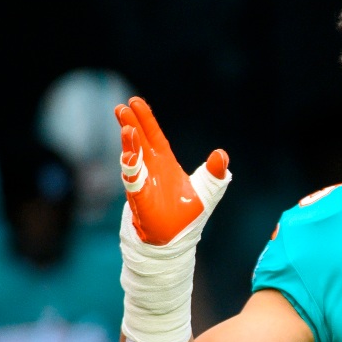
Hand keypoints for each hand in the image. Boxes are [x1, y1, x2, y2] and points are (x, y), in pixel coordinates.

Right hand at [115, 97, 228, 244]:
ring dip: (129, 144)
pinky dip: (131, 169)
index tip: (135, 102)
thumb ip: (216, 172)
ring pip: (133, 159)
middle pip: (139, 142)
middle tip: (120, 107)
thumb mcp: (209, 190)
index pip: (155, 136)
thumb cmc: (189, 215)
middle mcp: (151, 170)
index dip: (146, 120)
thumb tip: (221, 155)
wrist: (177, 240)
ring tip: (127, 127)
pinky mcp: (141, 200)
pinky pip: (134, 182)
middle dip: (130, 124)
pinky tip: (130, 156)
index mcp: (165, 163)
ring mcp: (143, 184)